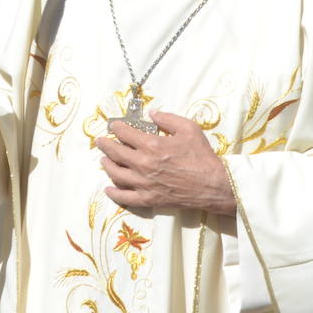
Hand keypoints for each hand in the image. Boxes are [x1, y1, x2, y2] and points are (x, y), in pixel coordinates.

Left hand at [96, 111, 235, 214]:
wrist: (213, 185)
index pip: (125, 134)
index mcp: (152, 145)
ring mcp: (144, 183)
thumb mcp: (188, 128)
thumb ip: (168, 119)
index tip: (113, 125)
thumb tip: (152, 113)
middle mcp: (143, 164)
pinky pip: (125, 197)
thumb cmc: (202, 156)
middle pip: (116, 153)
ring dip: (107, 165)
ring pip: (116, 174)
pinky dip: (114, 193)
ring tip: (104, 160)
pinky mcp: (148, 198)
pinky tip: (108, 189)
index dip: (117, 127)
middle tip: (100, 141)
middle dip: (105, 145)